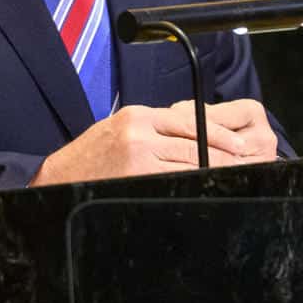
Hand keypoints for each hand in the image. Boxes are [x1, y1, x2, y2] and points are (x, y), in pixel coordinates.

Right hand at [29, 99, 280, 185]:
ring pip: (188, 162)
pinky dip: (191, 183)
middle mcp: (140, 131)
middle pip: (194, 142)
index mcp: (138, 116)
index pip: (189, 121)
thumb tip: (192, 138)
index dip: (218, 134)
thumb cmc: (90, 158)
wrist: (56, 179)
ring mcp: (138, 154)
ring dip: (212, 171)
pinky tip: (203, 187)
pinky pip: (173, 179)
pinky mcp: (136, 174)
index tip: (238, 146)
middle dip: (222, 155)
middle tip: (246, 163)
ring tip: (231, 176)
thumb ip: (153, 130)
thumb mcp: (119, 130)